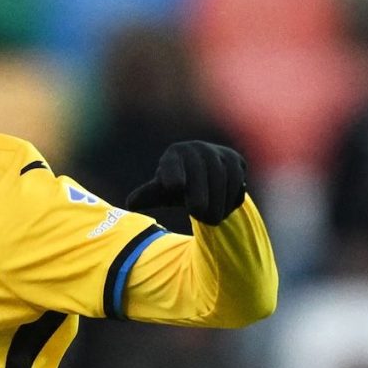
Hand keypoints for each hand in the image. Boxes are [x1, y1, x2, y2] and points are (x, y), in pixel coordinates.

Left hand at [123, 141, 248, 226]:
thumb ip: (148, 196)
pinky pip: (237, 181)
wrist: (206, 177)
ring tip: (211, 219)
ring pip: (222, 178)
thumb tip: (130, 204)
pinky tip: (224, 209)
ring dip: (218, 202)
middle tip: (197, 215)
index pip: (172, 163)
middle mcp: (196, 149)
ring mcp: (218, 153)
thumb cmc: (178, 186)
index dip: (172, 173)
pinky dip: (231, 198)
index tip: (174, 186)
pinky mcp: (237, 161)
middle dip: (200, 196)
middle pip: (200, 174)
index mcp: (174, 154)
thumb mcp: (162, 193)